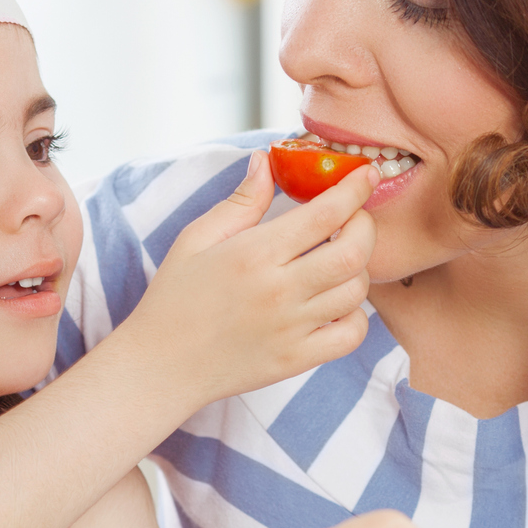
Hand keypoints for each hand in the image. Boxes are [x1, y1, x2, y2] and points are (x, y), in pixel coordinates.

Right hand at [114, 150, 377, 407]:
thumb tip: (266, 161)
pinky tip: (335, 303)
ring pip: (357, 292)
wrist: (161, 365)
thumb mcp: (196, 238)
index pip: (326, 213)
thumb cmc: (174, 298)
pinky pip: (351, 335)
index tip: (367, 174)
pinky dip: (355, 316)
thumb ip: (241, 201)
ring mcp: (292, 329)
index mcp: (254, 254)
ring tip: (337, 260)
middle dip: (366, 226)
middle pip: (355, 252)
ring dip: (358, 269)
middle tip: (354, 218)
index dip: (355, 188)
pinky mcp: (297, 359)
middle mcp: (279, 291)